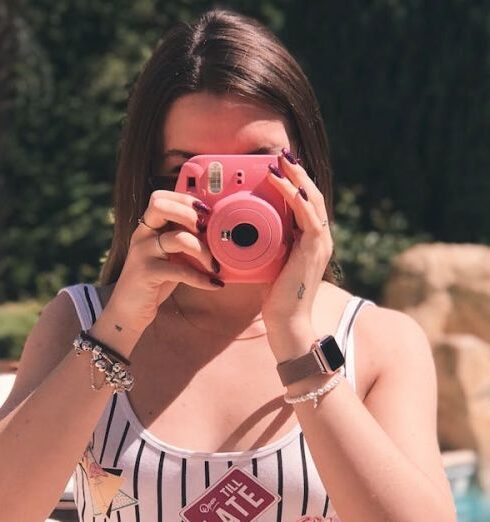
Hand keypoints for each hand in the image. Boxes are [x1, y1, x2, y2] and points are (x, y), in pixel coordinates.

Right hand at [104, 190, 222, 334]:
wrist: (129, 309)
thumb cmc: (156, 280)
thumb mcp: (171, 255)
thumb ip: (187, 241)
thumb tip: (219, 233)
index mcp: (148, 226)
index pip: (161, 197)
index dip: (185, 199)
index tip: (206, 212)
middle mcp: (142, 234)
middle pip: (162, 206)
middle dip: (190, 215)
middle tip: (208, 231)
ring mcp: (142, 252)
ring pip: (178, 238)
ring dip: (204, 251)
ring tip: (215, 266)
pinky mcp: (146, 273)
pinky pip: (180, 270)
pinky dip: (201, 278)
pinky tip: (213, 284)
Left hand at [261, 148, 332, 331]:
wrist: (287, 321)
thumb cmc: (276, 296)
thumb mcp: (272, 262)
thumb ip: (270, 244)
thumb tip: (250, 229)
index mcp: (312, 241)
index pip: (307, 204)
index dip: (296, 183)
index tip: (281, 167)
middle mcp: (320, 238)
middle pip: (313, 195)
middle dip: (298, 173)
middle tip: (282, 155)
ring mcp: (320, 243)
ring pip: (312, 199)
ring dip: (297, 177)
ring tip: (282, 161)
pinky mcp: (314, 248)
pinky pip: (307, 214)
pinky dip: (295, 196)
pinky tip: (283, 183)